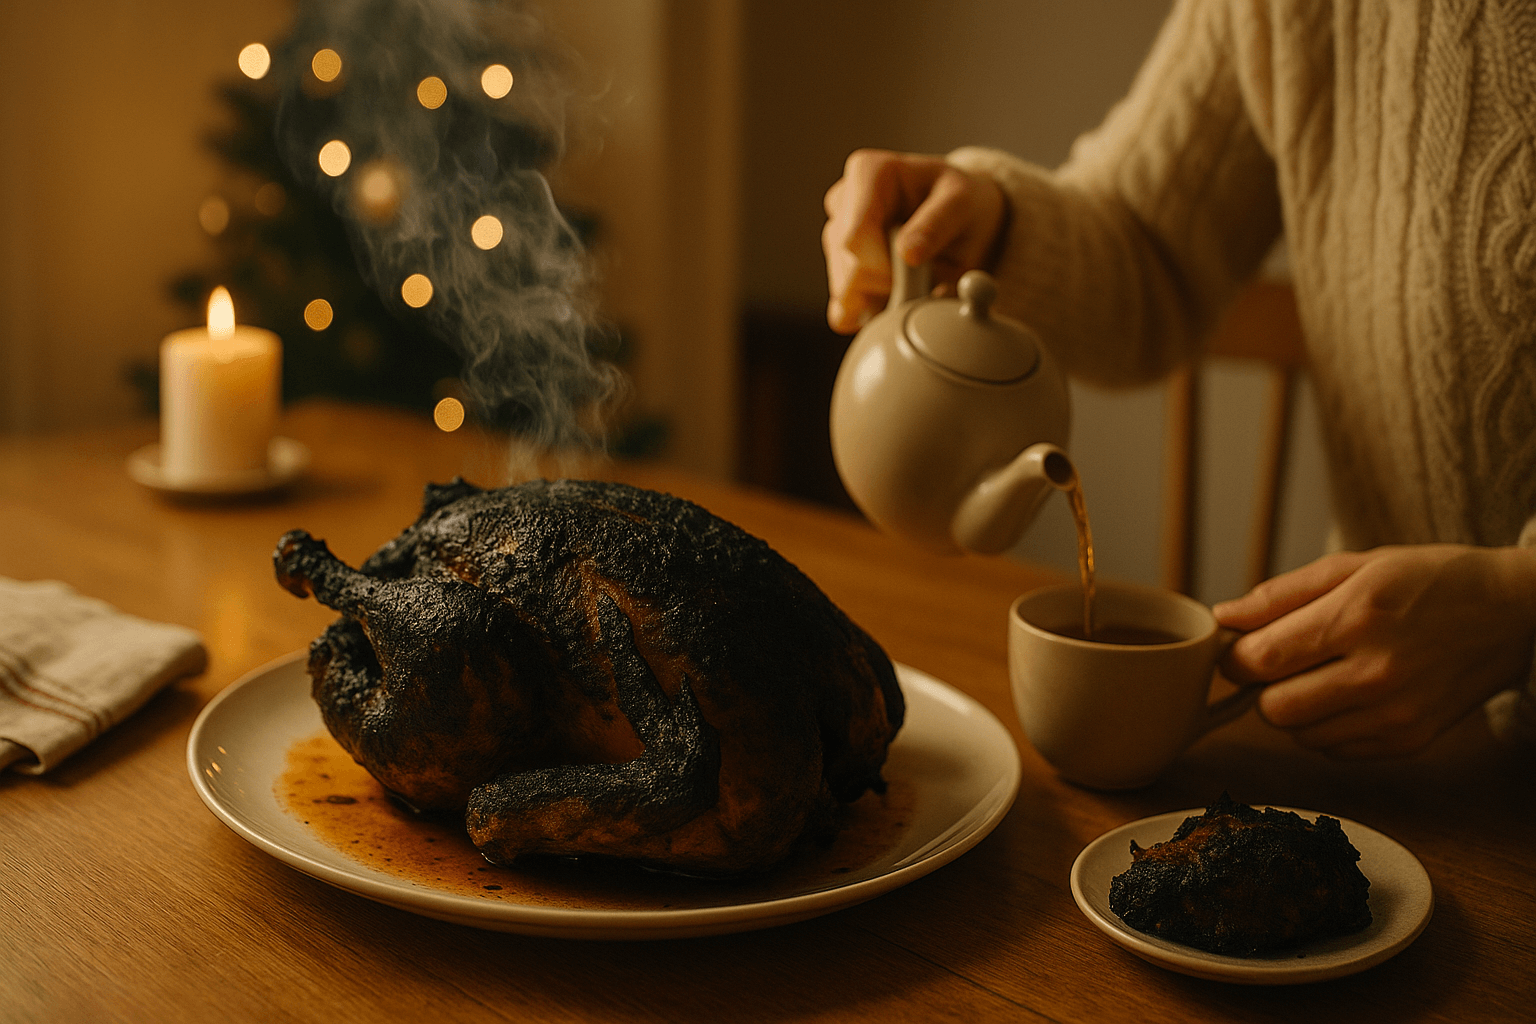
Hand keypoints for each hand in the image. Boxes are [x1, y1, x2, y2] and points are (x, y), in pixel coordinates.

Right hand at [821, 149, 1006, 333]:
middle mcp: (843, 201)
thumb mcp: (963, 204)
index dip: (884, 267)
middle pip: (846, 267)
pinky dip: (872, 314)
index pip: (854, 237)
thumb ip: (937, 225)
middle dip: (886, 286)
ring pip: (844, 291)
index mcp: (868, 173)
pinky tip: (896, 298)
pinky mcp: (838, 268)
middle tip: (924, 277)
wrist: (961, 220)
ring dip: (883, 298)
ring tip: (915, 279)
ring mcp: (835, 235)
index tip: (915, 269)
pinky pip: (842, 310)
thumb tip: (907, 253)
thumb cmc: (961, 203)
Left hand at [1213, 545, 1535, 758]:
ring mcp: (1397, 713)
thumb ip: (1281, 595)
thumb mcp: (1354, 566)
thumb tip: (1223, 617)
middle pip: (1274, 709)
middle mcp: (1377, 672)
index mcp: (1357, 617)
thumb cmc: (1427, 580)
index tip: (1236, 651)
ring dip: (1294, 710)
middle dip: (1262, 688)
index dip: (1234, 659)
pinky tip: (1347, 697)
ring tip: (1320, 676)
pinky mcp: (1411, 741)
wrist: (1513, 611)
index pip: (1261, 659)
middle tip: (1278, 665)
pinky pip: (1335, 751)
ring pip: (1300, 735)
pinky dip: (1326, 729)